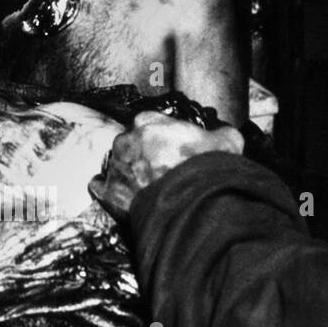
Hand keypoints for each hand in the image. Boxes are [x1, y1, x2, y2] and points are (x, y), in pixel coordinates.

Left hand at [90, 110, 243, 223]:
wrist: (197, 205)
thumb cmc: (210, 170)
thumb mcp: (227, 142)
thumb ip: (221, 133)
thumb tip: (226, 134)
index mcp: (147, 122)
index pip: (150, 123)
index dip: (163, 137)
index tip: (172, 149)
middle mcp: (125, 140)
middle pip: (132, 143)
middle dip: (144, 154)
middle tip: (163, 170)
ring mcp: (115, 166)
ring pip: (118, 164)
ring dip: (129, 172)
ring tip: (148, 186)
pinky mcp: (110, 192)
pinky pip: (100, 187)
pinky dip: (108, 190)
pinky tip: (122, 196)